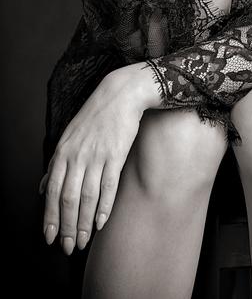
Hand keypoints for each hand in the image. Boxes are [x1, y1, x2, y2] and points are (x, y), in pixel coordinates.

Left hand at [40, 65, 156, 253]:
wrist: (119, 95)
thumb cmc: (93, 117)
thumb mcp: (67, 137)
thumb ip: (55, 164)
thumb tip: (40, 188)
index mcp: (62, 152)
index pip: (51, 192)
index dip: (49, 217)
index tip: (50, 237)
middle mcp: (77, 156)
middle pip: (68, 199)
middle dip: (67, 227)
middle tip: (69, 247)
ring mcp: (96, 156)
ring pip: (87, 197)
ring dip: (85, 223)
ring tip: (85, 240)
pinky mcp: (115, 155)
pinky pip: (108, 187)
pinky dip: (104, 207)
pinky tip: (101, 222)